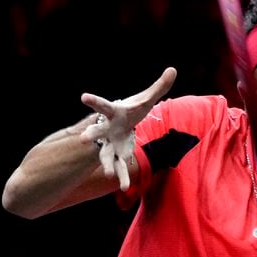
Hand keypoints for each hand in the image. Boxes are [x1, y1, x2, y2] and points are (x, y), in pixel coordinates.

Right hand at [80, 67, 176, 189]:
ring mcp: (109, 144)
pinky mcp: (117, 155)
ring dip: (108, 164)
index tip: (83, 97)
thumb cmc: (132, 110)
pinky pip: (119, 168)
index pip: (102, 106)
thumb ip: (160, 86)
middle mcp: (106, 130)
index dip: (93, 101)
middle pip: (96, 133)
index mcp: (113, 113)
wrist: (122, 125)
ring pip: (105, 155)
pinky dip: (122, 177)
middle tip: (84, 140)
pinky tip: (124, 187)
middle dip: (90, 136)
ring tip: (110, 175)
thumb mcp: (147, 99)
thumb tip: (173, 69)